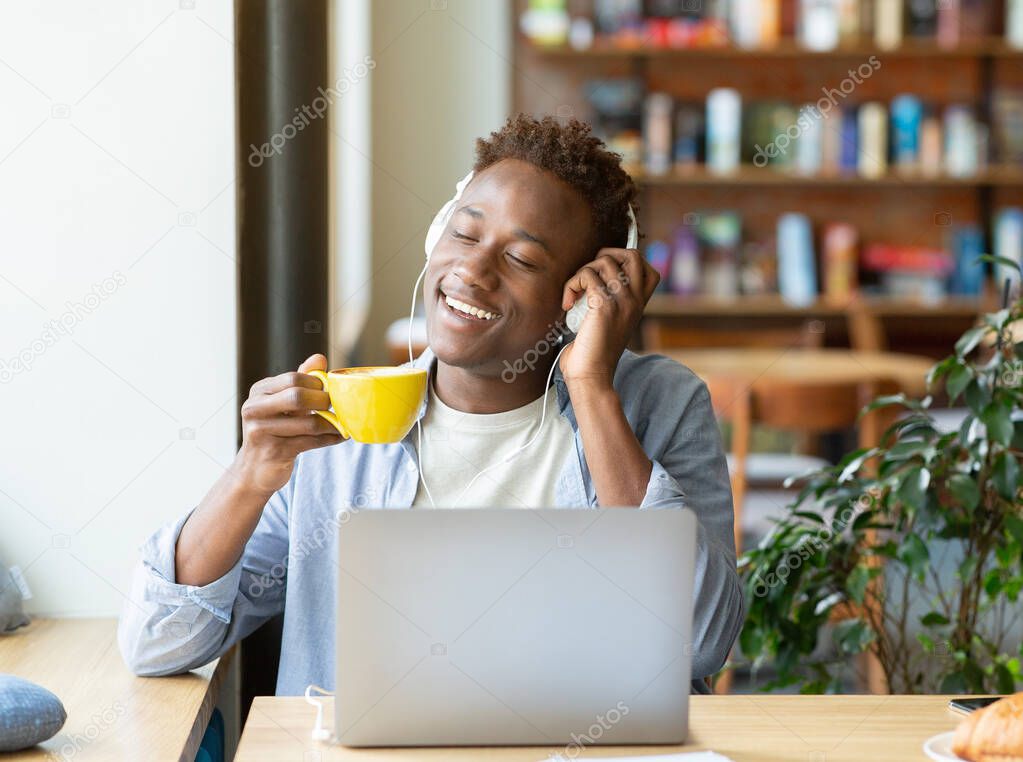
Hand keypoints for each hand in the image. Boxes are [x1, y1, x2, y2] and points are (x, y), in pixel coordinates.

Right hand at [235, 353, 343, 493]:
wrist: (254, 469)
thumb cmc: (274, 430)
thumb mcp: (285, 403)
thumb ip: (301, 379)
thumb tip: (320, 358)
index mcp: (259, 391)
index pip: (293, 378)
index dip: (317, 383)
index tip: (329, 390)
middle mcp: (254, 409)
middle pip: (298, 397)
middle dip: (323, 401)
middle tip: (337, 407)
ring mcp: (261, 431)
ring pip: (308, 423)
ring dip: (331, 424)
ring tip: (343, 424)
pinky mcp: (273, 452)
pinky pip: (310, 442)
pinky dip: (329, 438)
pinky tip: (340, 437)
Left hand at [559, 248, 659, 387]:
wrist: (591, 376)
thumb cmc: (593, 352)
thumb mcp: (609, 321)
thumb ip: (609, 299)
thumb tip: (593, 275)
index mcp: (639, 304)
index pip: (648, 268)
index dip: (624, 261)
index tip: (603, 276)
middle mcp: (635, 300)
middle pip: (632, 255)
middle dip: (605, 256)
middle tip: (589, 276)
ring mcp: (622, 301)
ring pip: (603, 261)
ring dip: (581, 272)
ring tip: (574, 294)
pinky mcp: (604, 305)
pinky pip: (586, 276)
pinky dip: (571, 285)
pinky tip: (568, 304)